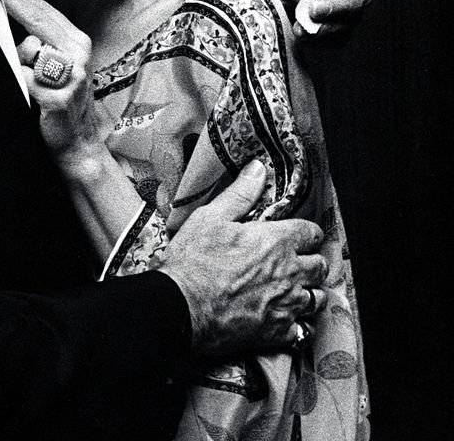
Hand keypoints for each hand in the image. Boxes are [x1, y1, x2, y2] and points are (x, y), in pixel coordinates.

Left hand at [1, 0, 102, 176]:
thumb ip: (43, 42)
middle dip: (13, 2)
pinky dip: (21, 84)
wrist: (78, 143)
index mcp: (77, 42)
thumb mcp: (60, 65)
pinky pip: (24, 79)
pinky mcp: (57, 97)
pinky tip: (32, 95)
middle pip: (37, 20)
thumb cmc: (64, 100)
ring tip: (33, 80)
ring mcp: (70, 76)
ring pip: (28, 50)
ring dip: (20, 61)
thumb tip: (13, 15)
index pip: (45, 12)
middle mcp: (78, 53)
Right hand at [159, 160, 327, 358]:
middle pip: (320, 266)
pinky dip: (299, 323)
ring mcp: (286, 305)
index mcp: (276, 241)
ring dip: (310, 292)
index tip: (300, 235)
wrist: (181, 307)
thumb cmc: (194, 261)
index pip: (311, 233)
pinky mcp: (277, 332)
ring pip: (317, 298)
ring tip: (297, 290)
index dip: (307, 232)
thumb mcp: (211, 217)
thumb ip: (240, 193)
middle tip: (300, 262)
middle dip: (312, 262)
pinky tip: (287, 318)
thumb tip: (258, 169)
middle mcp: (289, 273)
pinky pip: (303, 329)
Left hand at [234, 0, 374, 39]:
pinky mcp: (339, 28)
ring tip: (300, 25)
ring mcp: (348, 6)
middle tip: (314, 10)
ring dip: (327, 25)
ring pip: (352, 19)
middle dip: (338, 4)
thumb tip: (315, 3)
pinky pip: (339, 38)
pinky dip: (320, 39)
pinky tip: (302, 34)